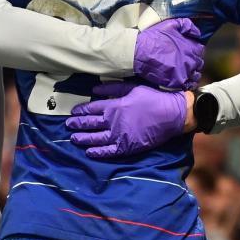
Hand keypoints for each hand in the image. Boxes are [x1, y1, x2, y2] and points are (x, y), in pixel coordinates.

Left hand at [65, 82, 185, 158]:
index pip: (91, 109)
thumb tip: (94, 89)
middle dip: (77, 125)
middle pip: (90, 124)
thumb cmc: (152, 98)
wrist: (171, 115)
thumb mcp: (132, 87)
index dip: (81, 111)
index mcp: (114, 106)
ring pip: (95, 139)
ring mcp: (119, 136)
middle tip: (68, 125)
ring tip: (73, 138)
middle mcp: (113, 122)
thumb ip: (112, 88)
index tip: (74, 112)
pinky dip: (97, 152)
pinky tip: (89, 152)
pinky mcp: (127, 147)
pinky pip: (108, 151)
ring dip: (83, 138)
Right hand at [134, 18, 204, 89]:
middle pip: (199, 64)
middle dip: (195, 62)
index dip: (195, 50)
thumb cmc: (154, 38)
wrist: (139, 52)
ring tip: (185, 71)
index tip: (189, 51)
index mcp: (191, 47)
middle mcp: (191, 61)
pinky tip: (183, 80)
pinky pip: (188, 85)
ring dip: (193, 73)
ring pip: (196, 76)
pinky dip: (188, 84)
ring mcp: (184, 73)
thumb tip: (197, 33)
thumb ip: (187, 26)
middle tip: (186, 61)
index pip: (200, 51)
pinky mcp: (176, 82)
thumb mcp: (171, 24)